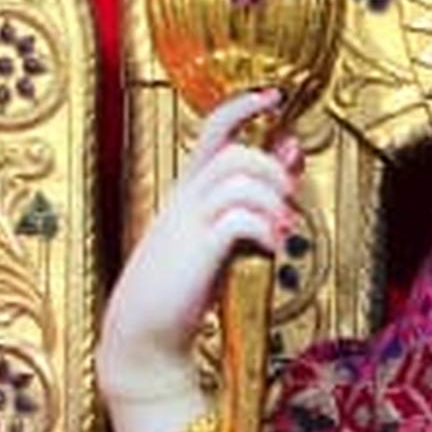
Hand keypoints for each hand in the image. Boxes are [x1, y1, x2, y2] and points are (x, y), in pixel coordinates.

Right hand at [100, 89, 293, 408]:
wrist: (143, 336)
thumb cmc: (181, 289)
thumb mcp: (215, 238)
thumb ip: (248, 200)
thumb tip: (288, 156)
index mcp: (186, 193)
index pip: (210, 130)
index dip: (242, 106)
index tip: (273, 95)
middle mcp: (184, 201)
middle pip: (234, 153)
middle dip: (272, 170)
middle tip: (288, 201)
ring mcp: (187, 226)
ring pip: (237, 180)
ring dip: (272, 201)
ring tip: (281, 231)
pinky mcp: (195, 254)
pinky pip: (236, 221)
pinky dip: (263, 229)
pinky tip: (272, 248)